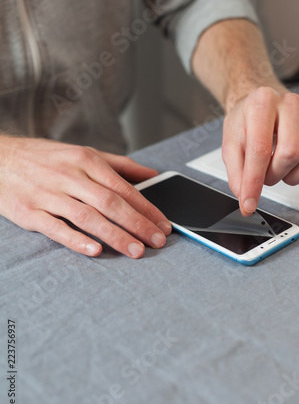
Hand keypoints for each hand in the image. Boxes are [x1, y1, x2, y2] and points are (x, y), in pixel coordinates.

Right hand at [0, 136, 171, 257]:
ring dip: (114, 235)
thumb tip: (151, 173)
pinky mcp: (30, 212)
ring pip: (87, 216)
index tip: (163, 224)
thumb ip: (119, 165)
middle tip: (157, 241)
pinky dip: (75, 239)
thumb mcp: (82, 152)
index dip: (146, 207)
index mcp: (85, 160)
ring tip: (135, 251)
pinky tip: (95, 250)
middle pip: (110, 202)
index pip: (123, 187)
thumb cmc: (45, 158)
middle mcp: (69, 176)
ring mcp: (48, 194)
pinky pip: (56, 227)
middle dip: (137, 224)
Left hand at [222, 87, 298, 215]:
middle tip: (264, 176)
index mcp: (263, 102)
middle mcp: (290, 105)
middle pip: (291, 154)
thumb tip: (246, 197)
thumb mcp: (230, 144)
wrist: (260, 106)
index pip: (260, 149)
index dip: (253, 182)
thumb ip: (236, 172)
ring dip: (293, 177)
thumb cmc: (246, 122)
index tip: (248, 203)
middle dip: (273, 176)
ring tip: (280, 170)